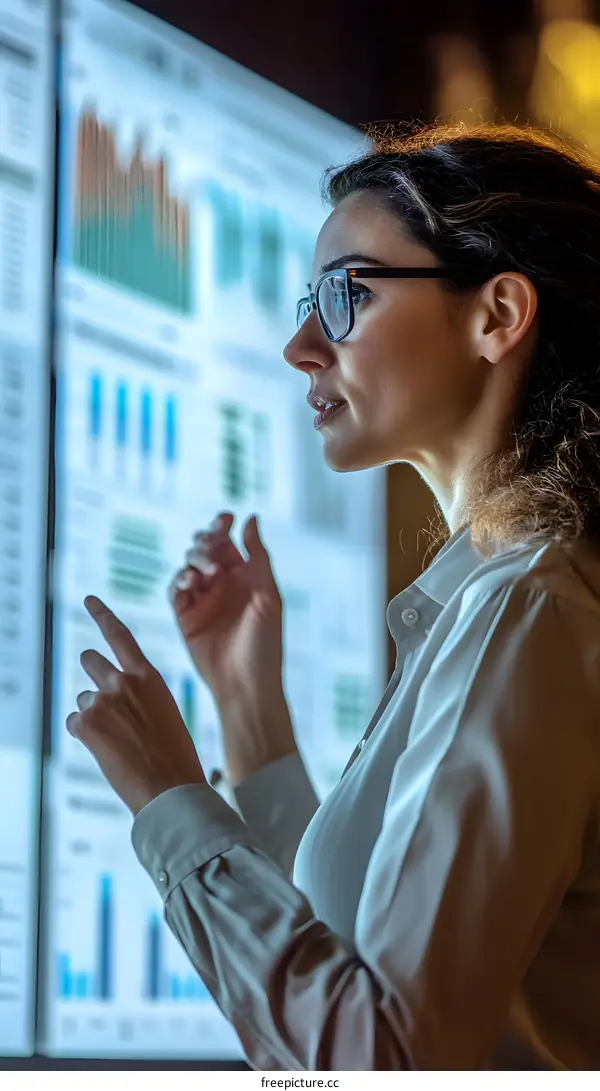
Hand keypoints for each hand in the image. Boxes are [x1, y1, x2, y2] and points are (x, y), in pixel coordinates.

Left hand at [66, 596, 206, 815]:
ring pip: (84, 699)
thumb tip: (113, 697)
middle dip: (91, 671)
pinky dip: (85, 737)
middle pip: (91, 661)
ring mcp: (102, 701)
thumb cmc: (175, 755)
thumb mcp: (165, 712)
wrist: (169, 787)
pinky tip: (107, 751)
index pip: (119, 635)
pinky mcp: (86, 724)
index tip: (89, 600)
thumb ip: (139, 695)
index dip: (102, 614)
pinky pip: (74, 723)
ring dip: (93, 715)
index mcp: (148, 676)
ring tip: (118, 740)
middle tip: (101, 695)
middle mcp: (123, 681)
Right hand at [168, 512, 296, 784]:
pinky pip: (175, 590)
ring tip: (205, 573)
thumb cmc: (265, 643)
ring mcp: (202, 600)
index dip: (223, 525)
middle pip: (204, 548)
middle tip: (212, 548)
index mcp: (245, 576)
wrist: (246, 684)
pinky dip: (179, 581)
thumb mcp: (268, 596)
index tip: (225, 518)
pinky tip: (190, 583)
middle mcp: (222, 584)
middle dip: (205, 541)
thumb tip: (251, 518)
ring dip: (194, 560)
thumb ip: (259, 556)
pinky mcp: (185, 616)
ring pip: (188, 565)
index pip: (229, 541)